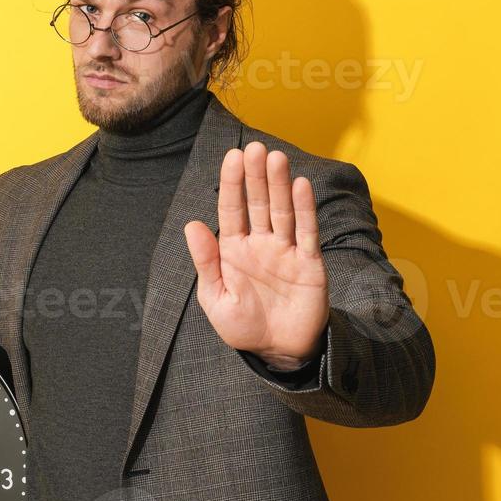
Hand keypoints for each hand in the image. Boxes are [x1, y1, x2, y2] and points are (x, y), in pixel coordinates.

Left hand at [184, 141, 328, 367]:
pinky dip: (304, 210)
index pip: (231, 208)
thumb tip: (192, 225)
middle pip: (258, 203)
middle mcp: (260, 244)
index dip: (232, 183)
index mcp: (234, 249)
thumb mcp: (216, 298)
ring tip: (276, 158)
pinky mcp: (309, 263)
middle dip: (255, 176)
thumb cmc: (244, 327)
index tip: (232, 156)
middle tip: (255, 148)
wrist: (278, 352)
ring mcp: (285, 251)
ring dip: (279, 185)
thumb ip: (206, 262)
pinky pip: (306, 232)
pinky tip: (301, 186)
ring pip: (282, 212)